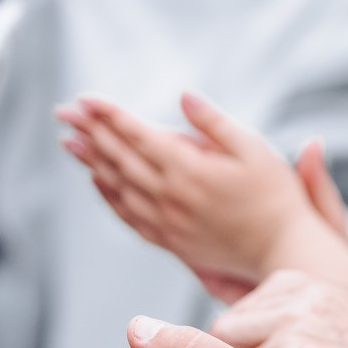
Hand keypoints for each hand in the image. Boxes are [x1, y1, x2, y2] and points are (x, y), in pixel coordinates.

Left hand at [61, 92, 331, 283]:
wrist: (283, 251)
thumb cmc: (277, 197)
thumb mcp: (255, 149)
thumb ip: (215, 123)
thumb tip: (183, 96)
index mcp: (190, 169)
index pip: (138, 135)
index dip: (109, 114)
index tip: (84, 99)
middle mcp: (172, 196)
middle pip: (119, 158)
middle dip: (89, 132)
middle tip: (63, 113)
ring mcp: (168, 221)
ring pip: (118, 187)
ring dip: (91, 161)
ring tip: (69, 142)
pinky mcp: (172, 241)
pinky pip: (129, 217)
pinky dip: (107, 196)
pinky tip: (96, 182)